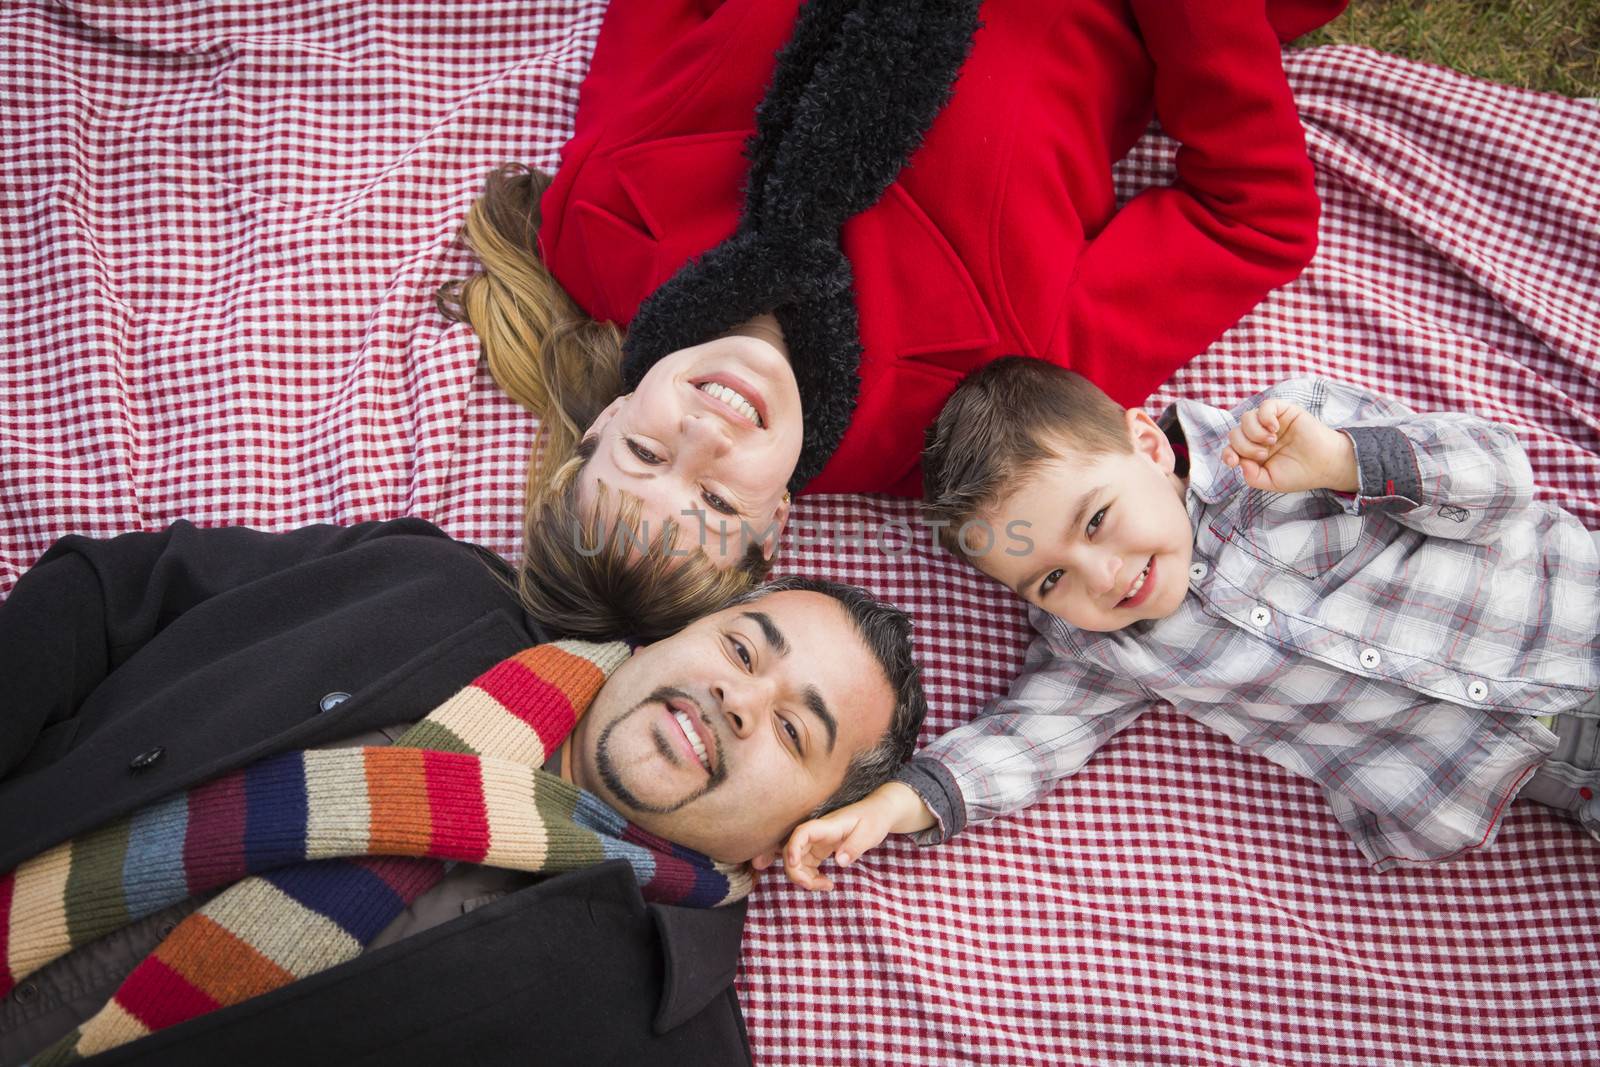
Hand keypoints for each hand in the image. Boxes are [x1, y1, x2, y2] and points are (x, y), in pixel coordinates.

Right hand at [770, 782, 934, 891]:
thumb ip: (855, 847)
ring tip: (827, 886)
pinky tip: (826, 883)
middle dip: (797, 872)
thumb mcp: (870, 833)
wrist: (878, 812)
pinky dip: (811, 877)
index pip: (802, 833)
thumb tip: (840, 862)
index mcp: (827, 826)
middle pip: (793, 851)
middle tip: (818, 886)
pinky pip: (806, 865)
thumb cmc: (875, 819)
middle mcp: (817, 834)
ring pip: (797, 861)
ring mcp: (817, 842)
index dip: (793, 848)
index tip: (793, 864)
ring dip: (805, 878)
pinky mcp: (820, 850)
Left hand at [1221, 398, 1357, 493]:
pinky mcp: (1283, 411)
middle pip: (1235, 433)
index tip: (1234, 461)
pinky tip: (1274, 428)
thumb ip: (1252, 476)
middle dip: (1244, 446)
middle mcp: (1259, 436)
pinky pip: (1265, 406)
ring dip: (1254, 432)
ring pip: (1246, 418)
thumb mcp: (1271, 482)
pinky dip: (1264, 416)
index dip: (1228, 453)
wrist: (1325, 465)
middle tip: (1263, 454)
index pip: (1231, 448)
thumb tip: (1239, 462)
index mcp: (1253, 453)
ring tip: (1271, 442)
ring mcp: (1270, 423)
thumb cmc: (1299, 474)